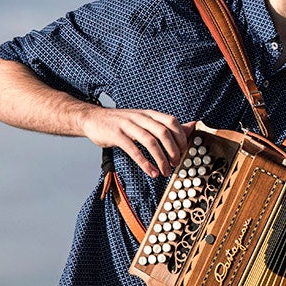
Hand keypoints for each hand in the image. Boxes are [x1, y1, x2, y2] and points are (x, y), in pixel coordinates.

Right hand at [79, 107, 193, 177]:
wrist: (93, 119)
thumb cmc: (122, 123)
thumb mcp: (145, 121)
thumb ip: (167, 125)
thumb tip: (193, 126)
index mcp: (149, 114)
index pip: (172, 121)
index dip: (181, 136)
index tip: (185, 151)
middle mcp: (140, 117)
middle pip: (163, 131)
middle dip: (173, 149)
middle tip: (177, 163)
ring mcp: (127, 125)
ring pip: (150, 141)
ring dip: (160, 159)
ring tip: (165, 171)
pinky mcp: (116, 135)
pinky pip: (133, 150)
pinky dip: (145, 162)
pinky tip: (151, 172)